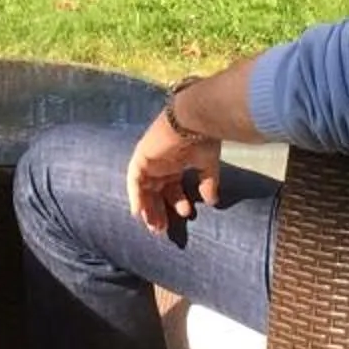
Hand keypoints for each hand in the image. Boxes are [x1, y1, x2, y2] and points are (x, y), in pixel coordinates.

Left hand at [126, 109, 224, 235]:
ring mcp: (149, 160)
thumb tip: (213, 201)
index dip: (176, 202)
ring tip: (154, 227)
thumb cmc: (203, 138)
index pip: (172, 187)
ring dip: (147, 208)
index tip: (184, 215)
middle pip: (156, 192)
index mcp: (175, 162)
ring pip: (144, 189)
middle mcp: (160, 163)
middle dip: (158, 211)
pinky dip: (135, 196)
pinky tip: (138, 213)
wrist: (195, 118)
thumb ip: (208, 182)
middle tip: (162, 230)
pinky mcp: (141, 157)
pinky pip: (135, 181)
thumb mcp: (208, 164)